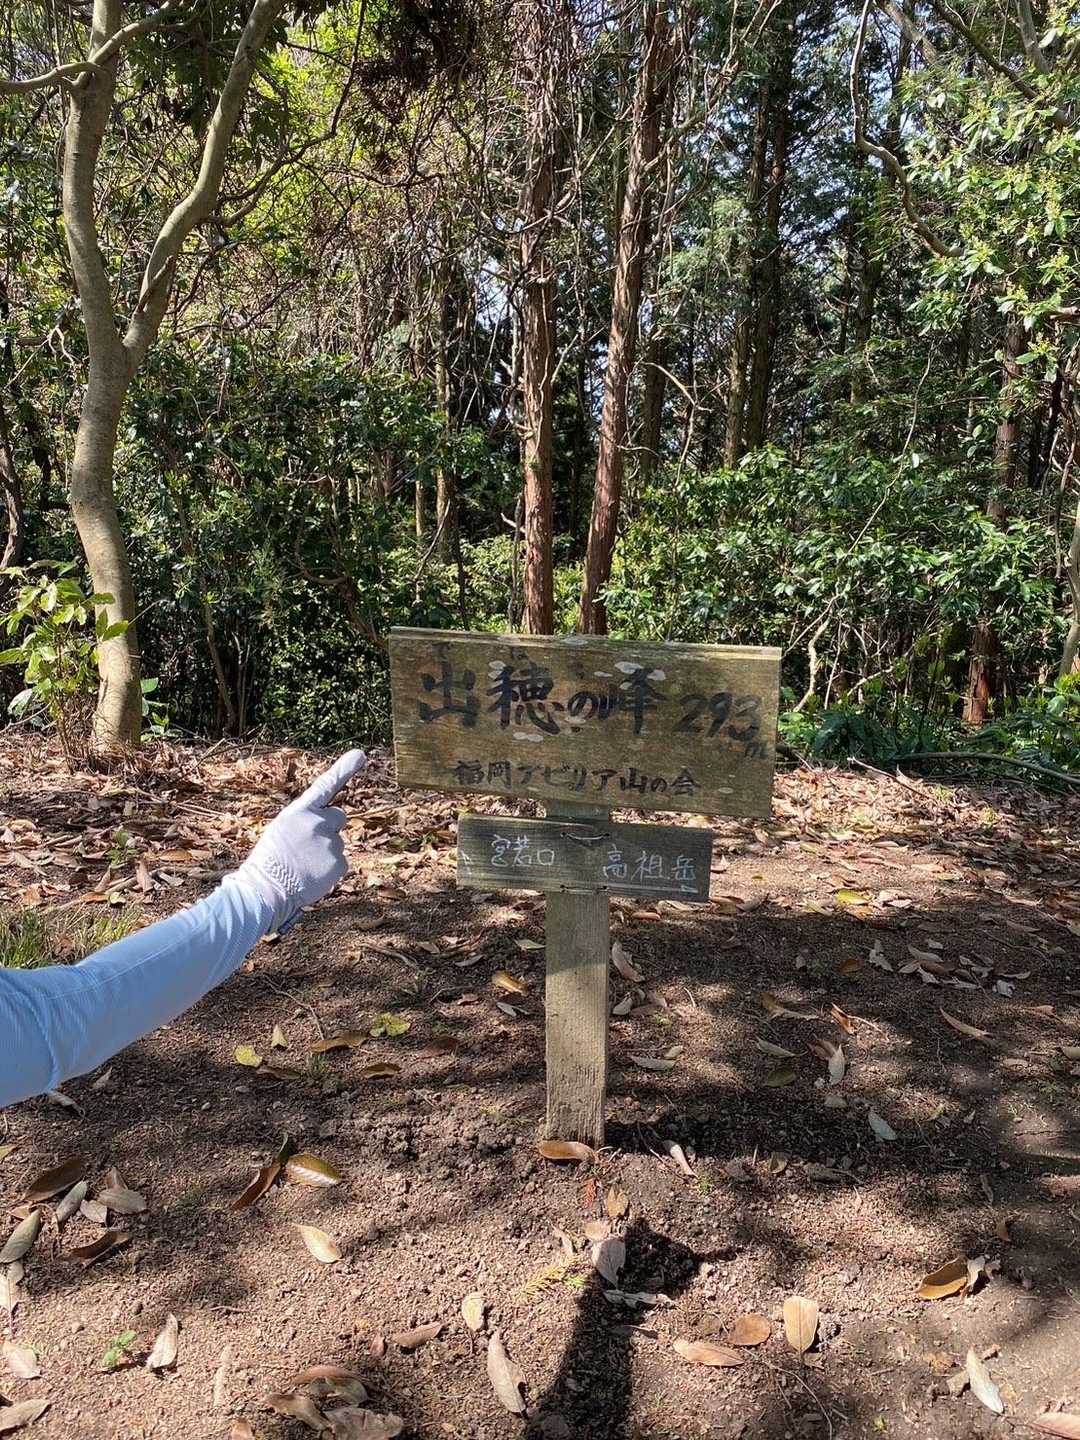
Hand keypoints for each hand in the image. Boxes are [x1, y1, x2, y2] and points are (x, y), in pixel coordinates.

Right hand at [233, 749, 366, 932]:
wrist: (265, 890)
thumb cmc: (270, 860)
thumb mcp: (282, 830)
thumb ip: (305, 820)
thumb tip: (328, 820)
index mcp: (299, 812)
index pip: (324, 785)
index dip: (344, 769)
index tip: (360, 754)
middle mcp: (317, 823)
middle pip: (338, 817)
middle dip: (329, 827)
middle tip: (308, 846)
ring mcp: (330, 843)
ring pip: (337, 843)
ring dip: (325, 852)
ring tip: (303, 865)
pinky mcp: (339, 863)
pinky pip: (340, 862)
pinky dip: (329, 870)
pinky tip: (312, 875)